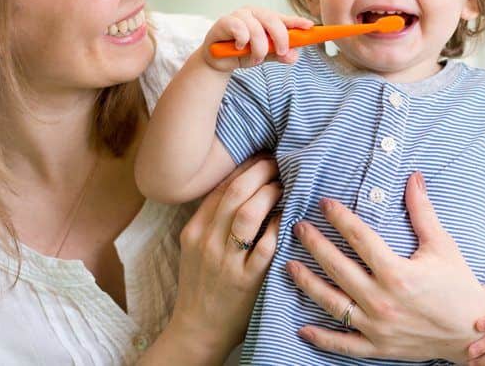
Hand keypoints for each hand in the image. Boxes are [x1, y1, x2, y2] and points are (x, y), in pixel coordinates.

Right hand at [159, 157, 280, 362]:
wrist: (197, 329)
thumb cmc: (203, 283)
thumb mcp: (196, 247)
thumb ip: (213, 219)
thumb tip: (244, 183)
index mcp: (194, 230)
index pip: (221, 187)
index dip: (244, 166)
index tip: (262, 155)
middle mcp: (207, 241)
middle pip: (236, 192)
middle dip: (261, 171)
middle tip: (279, 162)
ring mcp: (226, 261)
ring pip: (249, 214)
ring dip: (271, 193)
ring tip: (285, 185)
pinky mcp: (246, 281)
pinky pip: (267, 245)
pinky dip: (279, 225)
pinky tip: (289, 216)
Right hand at [202, 7, 312, 71]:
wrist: (219, 61)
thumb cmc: (242, 54)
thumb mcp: (264, 56)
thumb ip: (279, 55)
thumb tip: (294, 55)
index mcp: (266, 19)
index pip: (284, 18)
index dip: (297, 21)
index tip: (309, 26)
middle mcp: (254, 13)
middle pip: (272, 20)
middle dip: (280, 37)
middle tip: (282, 52)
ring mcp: (239, 15)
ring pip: (256, 28)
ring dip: (259, 47)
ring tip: (256, 58)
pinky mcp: (225, 21)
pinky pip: (239, 28)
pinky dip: (243, 40)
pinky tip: (240, 47)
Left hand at [286, 172, 484, 361]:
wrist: (473, 331)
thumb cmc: (458, 285)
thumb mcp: (442, 246)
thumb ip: (423, 212)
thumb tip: (413, 177)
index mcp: (398, 273)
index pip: (360, 239)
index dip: (340, 218)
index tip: (324, 204)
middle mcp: (383, 300)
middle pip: (338, 267)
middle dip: (315, 245)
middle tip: (298, 228)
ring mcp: (378, 326)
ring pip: (332, 303)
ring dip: (307, 283)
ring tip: (289, 265)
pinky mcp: (378, 347)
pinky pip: (344, 344)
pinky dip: (322, 338)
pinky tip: (302, 327)